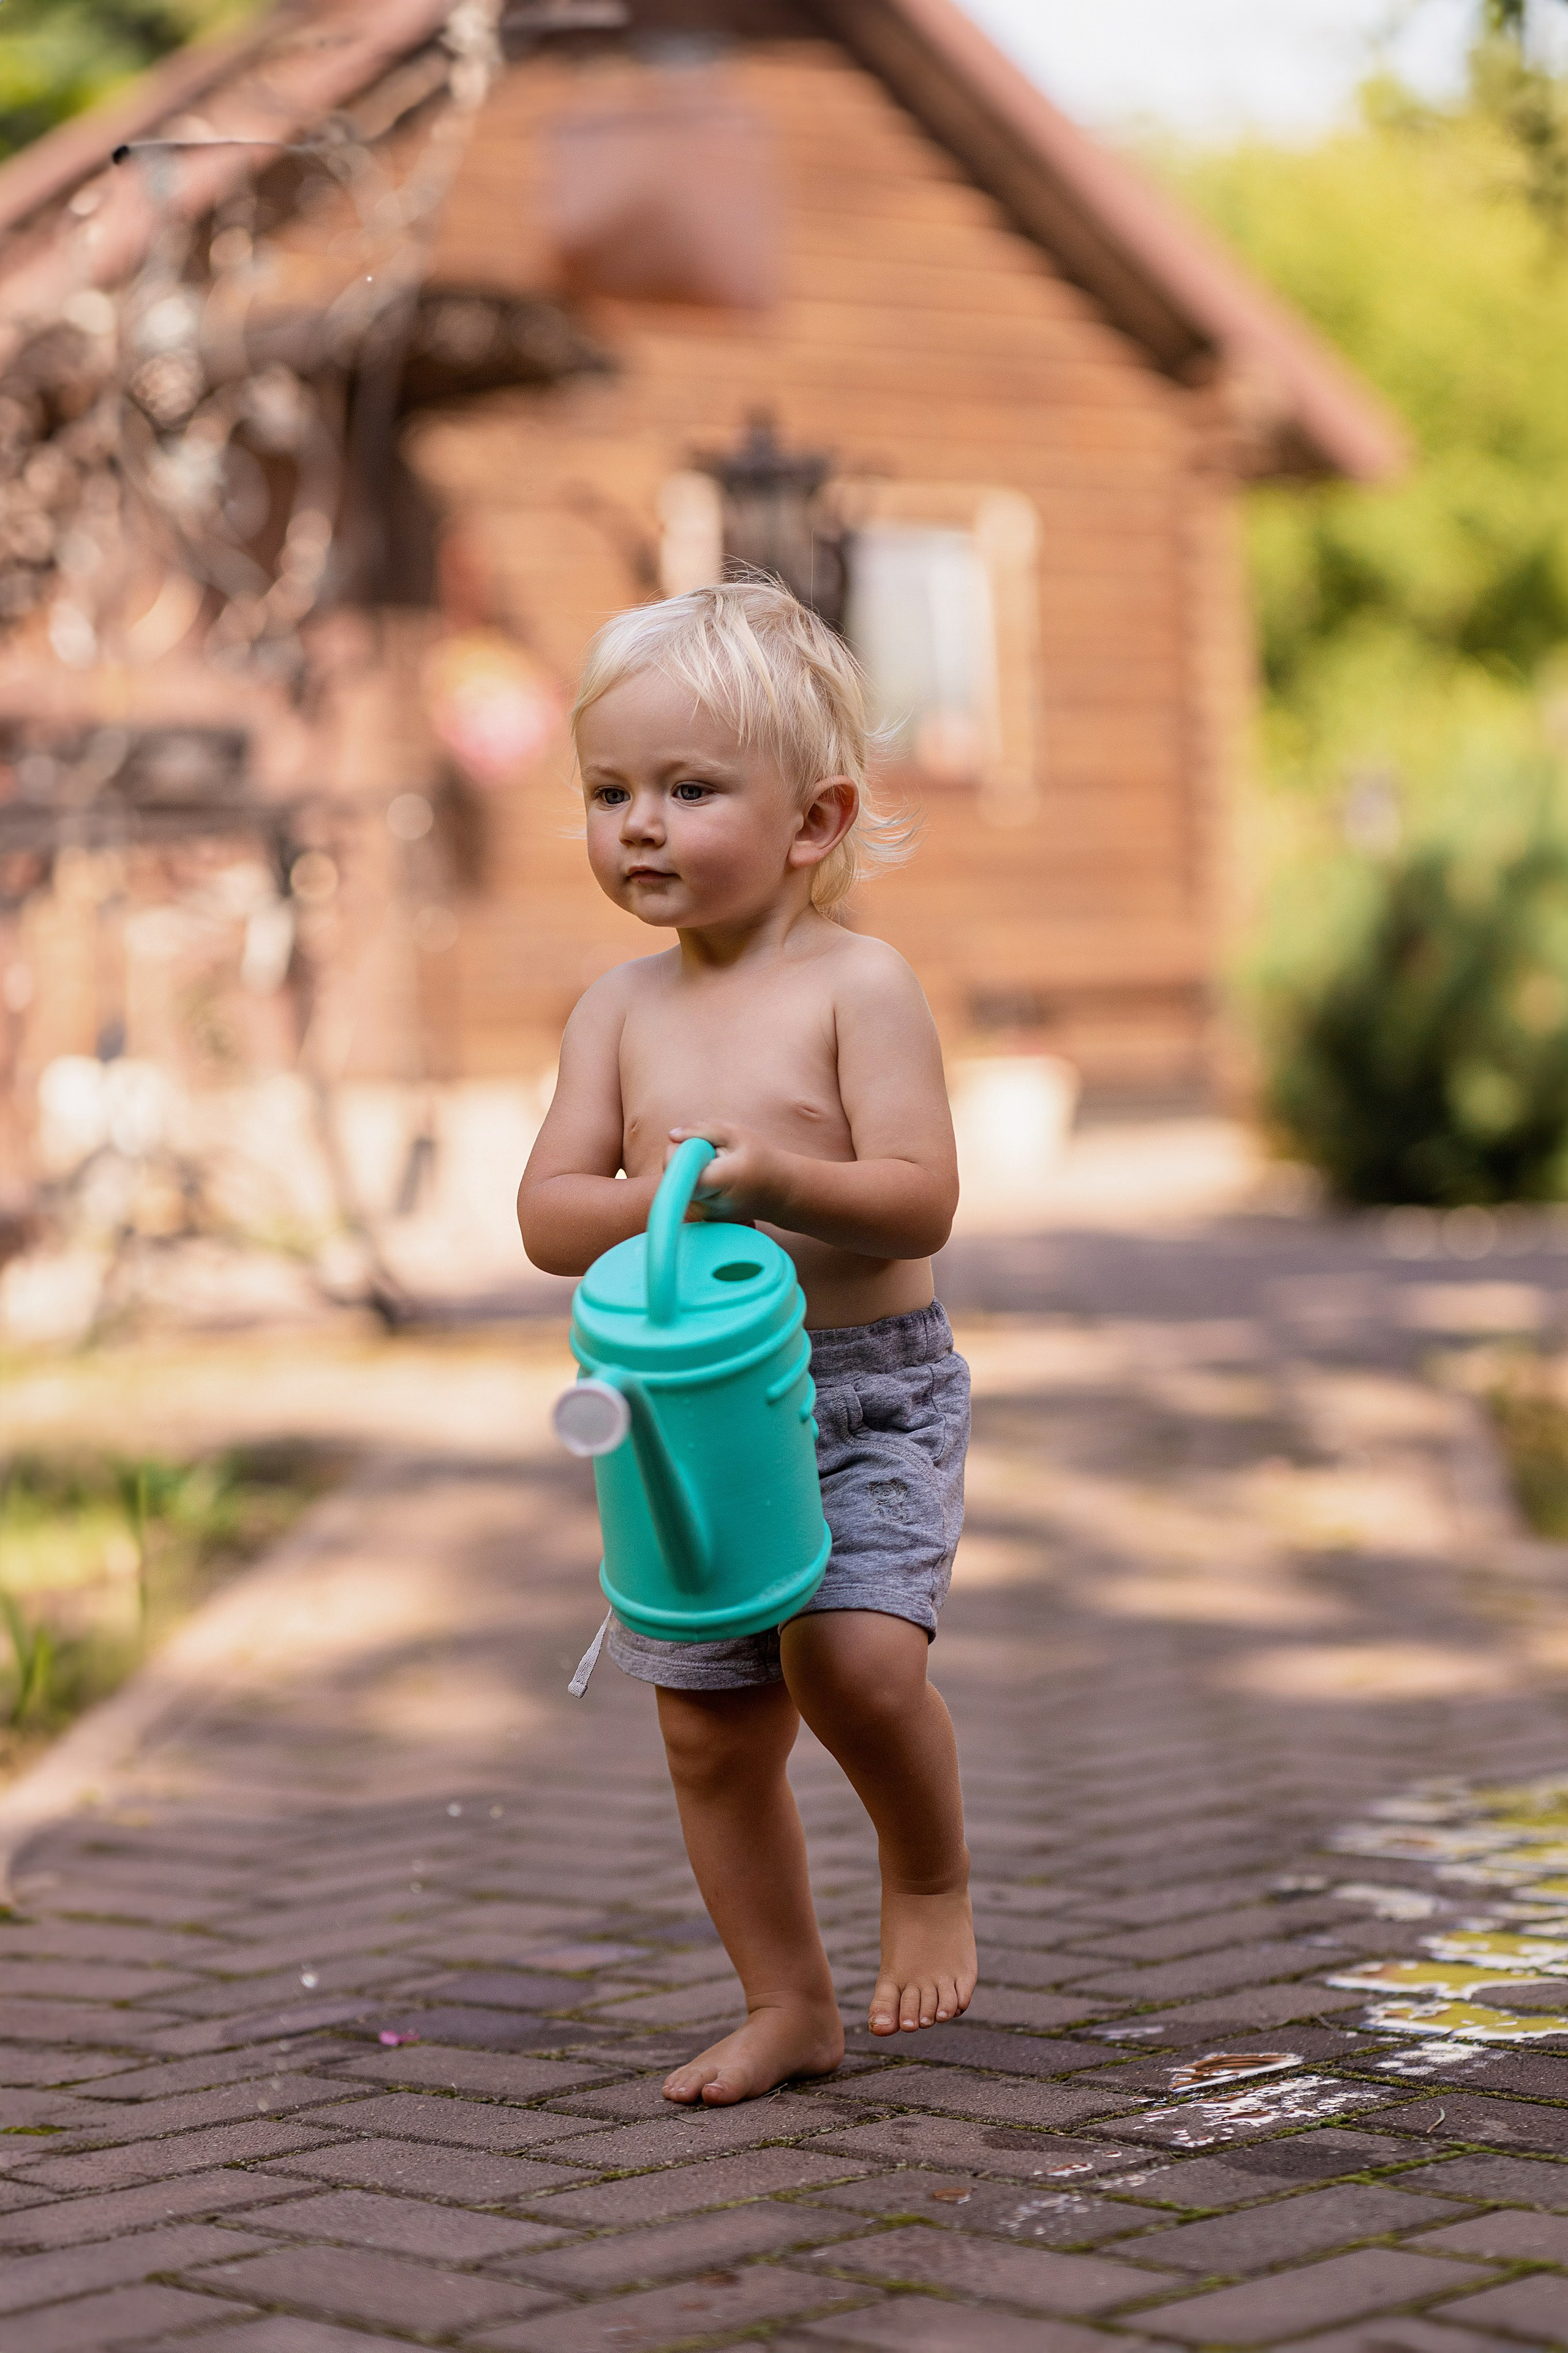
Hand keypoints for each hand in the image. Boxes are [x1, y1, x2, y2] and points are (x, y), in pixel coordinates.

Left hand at [667, 1124, 787, 1224]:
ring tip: (720, 1169)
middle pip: (674, 1173)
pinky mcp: (701, 1218)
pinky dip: (697, 1181)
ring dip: (693, 1170)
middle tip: (716, 1156)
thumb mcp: (736, 1134)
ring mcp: (702, 1215)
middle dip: (689, 1158)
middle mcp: (704, 1204)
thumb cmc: (761, 1159)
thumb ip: (701, 1130)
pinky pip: (686, 1191)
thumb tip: (671, 1135)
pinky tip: (718, 1181)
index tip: (701, 1147)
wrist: (781, 1193)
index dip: (681, 1150)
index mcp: (714, 1181)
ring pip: (678, 1182)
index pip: (673, 1165)